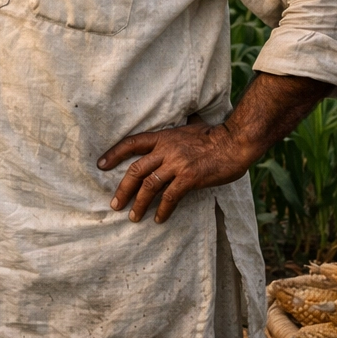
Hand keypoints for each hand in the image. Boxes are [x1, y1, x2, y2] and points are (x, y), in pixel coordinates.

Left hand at [97, 118, 255, 223]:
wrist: (235, 142)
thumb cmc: (215, 134)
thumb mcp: (192, 126)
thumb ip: (182, 127)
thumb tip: (187, 118)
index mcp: (163, 137)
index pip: (131, 143)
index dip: (114, 153)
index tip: (101, 165)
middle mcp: (166, 150)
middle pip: (135, 170)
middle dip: (123, 189)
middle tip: (115, 204)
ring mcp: (177, 164)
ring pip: (149, 186)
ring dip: (139, 203)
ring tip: (133, 217)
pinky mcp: (189, 178)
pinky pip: (170, 197)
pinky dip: (162, 209)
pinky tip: (159, 219)